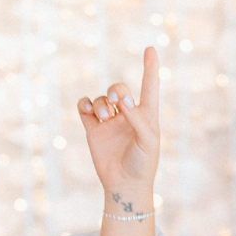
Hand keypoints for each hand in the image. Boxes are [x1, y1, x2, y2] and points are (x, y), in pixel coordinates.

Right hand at [77, 46, 159, 211]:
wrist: (125, 185)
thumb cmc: (143, 165)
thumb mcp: (147, 141)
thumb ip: (137, 117)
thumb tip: (121, 98)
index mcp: (146, 116)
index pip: (149, 87)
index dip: (150, 68)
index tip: (151, 49)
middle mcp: (127, 116)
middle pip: (119, 89)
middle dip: (116, 90)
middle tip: (116, 102)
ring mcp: (109, 122)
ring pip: (101, 99)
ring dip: (100, 103)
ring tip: (103, 117)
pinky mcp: (93, 130)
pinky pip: (85, 108)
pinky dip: (84, 105)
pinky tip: (88, 111)